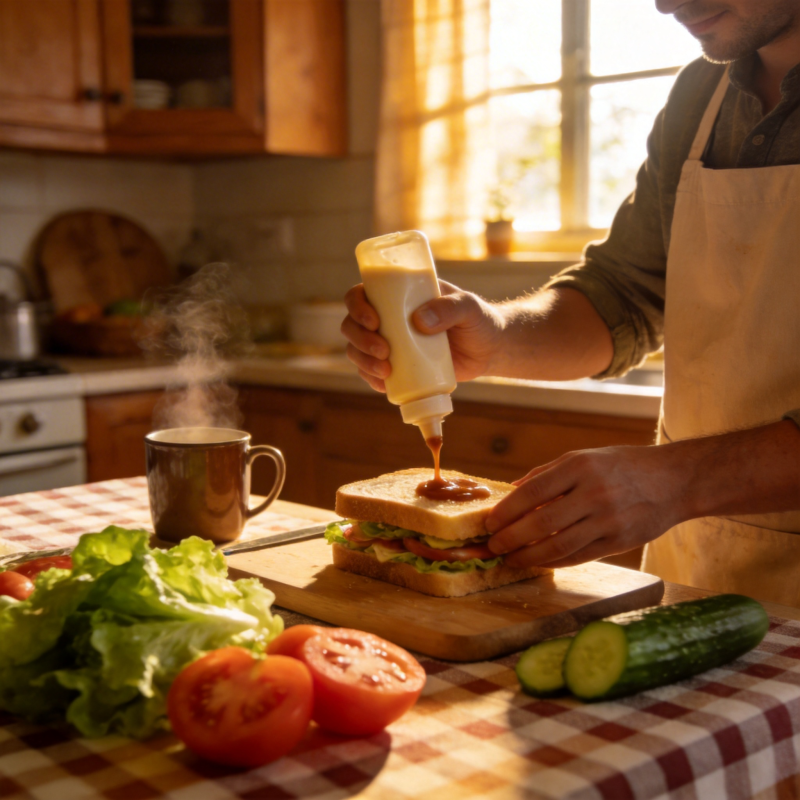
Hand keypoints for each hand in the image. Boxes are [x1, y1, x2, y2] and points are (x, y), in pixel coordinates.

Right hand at [342, 281, 503, 391]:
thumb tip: (419, 321)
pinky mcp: (397, 367)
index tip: (373, 321)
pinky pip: (371, 373)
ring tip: (386, 370)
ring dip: (362, 361)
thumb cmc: (478, 321)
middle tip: (383, 350)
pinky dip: (371, 379)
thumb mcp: (469, 307)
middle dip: (359, 339)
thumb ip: (450, 308)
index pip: (362, 294)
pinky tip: (383, 384)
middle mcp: (387, 317)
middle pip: (352, 325)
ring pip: (357, 350)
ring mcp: (390, 343)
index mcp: (398, 294)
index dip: (357, 306)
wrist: (489, 350)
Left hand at [485, 445, 685, 568]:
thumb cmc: (623, 465)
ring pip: (558, 546)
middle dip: (511, 538)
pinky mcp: (619, 542)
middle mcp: (593, 493)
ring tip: (510, 559)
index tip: (489, 523)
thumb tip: (513, 490)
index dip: (507, 511)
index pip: (533, 492)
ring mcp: (608, 520)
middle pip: (541, 523)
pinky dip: (554, 562)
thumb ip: (548, 474)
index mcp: (580, 467)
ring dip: (528, 556)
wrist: (674, 480)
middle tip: (493, 546)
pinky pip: (579, 556)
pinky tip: (538, 561)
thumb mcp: (585, 457)